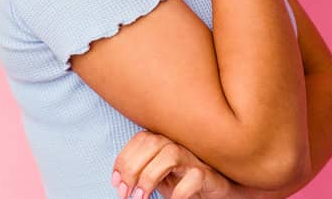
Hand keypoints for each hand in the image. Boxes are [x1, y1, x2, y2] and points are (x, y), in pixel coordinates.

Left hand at [112, 129, 235, 198]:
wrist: (216, 189)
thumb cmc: (182, 182)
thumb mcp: (157, 176)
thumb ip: (140, 172)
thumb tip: (118, 181)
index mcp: (164, 142)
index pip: (140, 139)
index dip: (123, 159)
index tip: (116, 183)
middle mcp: (178, 145)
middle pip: (151, 143)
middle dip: (132, 169)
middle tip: (126, 194)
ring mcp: (194, 159)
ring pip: (170, 154)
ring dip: (150, 176)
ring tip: (142, 197)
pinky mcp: (208, 175)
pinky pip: (195, 177)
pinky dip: (180, 191)